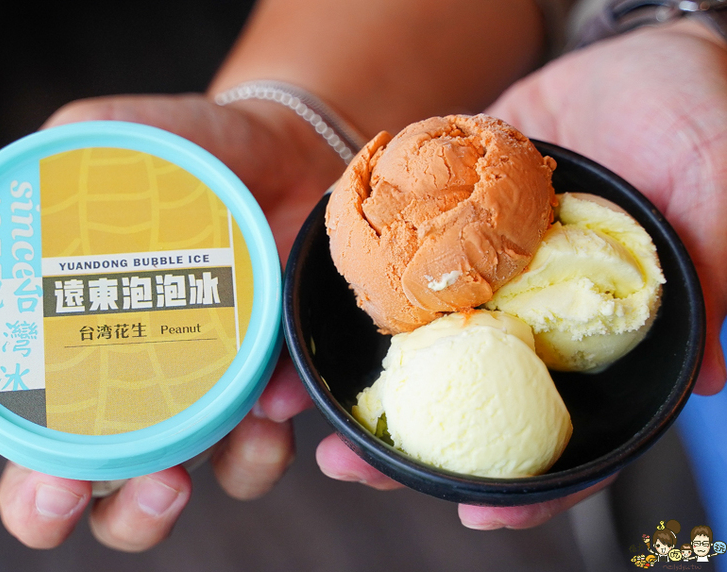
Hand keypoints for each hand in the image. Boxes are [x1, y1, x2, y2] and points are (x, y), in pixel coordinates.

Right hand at [0, 93, 345, 549]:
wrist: (288, 155)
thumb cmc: (186, 154)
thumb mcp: (107, 142)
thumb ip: (35, 177)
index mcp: (59, 334)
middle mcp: (112, 390)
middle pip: (52, 484)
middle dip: (40, 505)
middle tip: (60, 489)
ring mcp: (184, 409)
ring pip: (143, 502)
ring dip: (143, 511)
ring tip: (169, 479)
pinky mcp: (254, 409)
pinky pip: (249, 461)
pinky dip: (255, 452)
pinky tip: (271, 408)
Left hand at [316, 18, 726, 530]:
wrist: (624, 55)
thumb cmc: (689, 115)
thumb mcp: (717, 186)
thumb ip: (713, 273)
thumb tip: (714, 371)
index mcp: (594, 335)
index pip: (562, 431)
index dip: (530, 482)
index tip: (480, 512)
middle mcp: (532, 318)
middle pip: (475, 403)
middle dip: (418, 444)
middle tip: (357, 467)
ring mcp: (484, 277)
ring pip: (427, 350)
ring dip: (377, 386)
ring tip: (314, 415)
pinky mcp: (445, 231)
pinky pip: (399, 272)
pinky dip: (366, 300)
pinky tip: (323, 321)